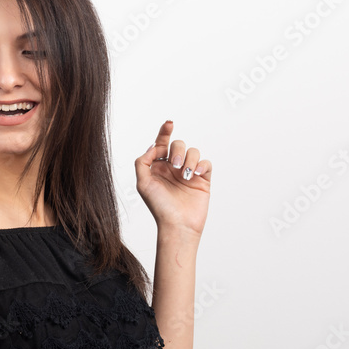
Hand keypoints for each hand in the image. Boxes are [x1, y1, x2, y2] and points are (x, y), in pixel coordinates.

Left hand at [134, 121, 211, 238]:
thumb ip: (142, 162)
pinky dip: (202, 165)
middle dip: (177, 150)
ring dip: (189, 159)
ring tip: (186, 175)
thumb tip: (152, 146)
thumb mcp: (143, 183)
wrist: (178, 225)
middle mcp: (173, 168)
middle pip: (178, 145)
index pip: (161, 144)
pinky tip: (196, 174)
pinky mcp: (203, 180)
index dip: (164, 132)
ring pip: (193, 151)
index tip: (169, 123)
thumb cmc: (159, 207)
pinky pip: (206, 163)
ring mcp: (188, 173)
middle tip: (175, 165)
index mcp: (157, 167)